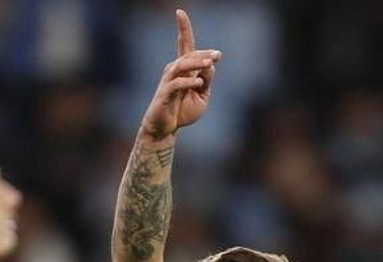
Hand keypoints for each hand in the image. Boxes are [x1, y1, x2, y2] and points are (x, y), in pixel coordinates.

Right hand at [139, 10, 219, 140]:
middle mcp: (174, 70)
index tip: (179, 12)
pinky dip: (189, 81)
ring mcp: (168, 81)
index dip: (182, 28)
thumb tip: (210, 65)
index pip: (183, 44)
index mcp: (184, 68)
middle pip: (188, 54)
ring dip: (196, 63)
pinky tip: (199, 83)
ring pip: (182, 65)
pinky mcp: (165, 93)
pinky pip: (176, 83)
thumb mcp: (202, 96)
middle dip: (203, 53)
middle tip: (217, 56)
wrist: (167, 128)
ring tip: (210, 64)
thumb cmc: (183, 111)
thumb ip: (207, 80)